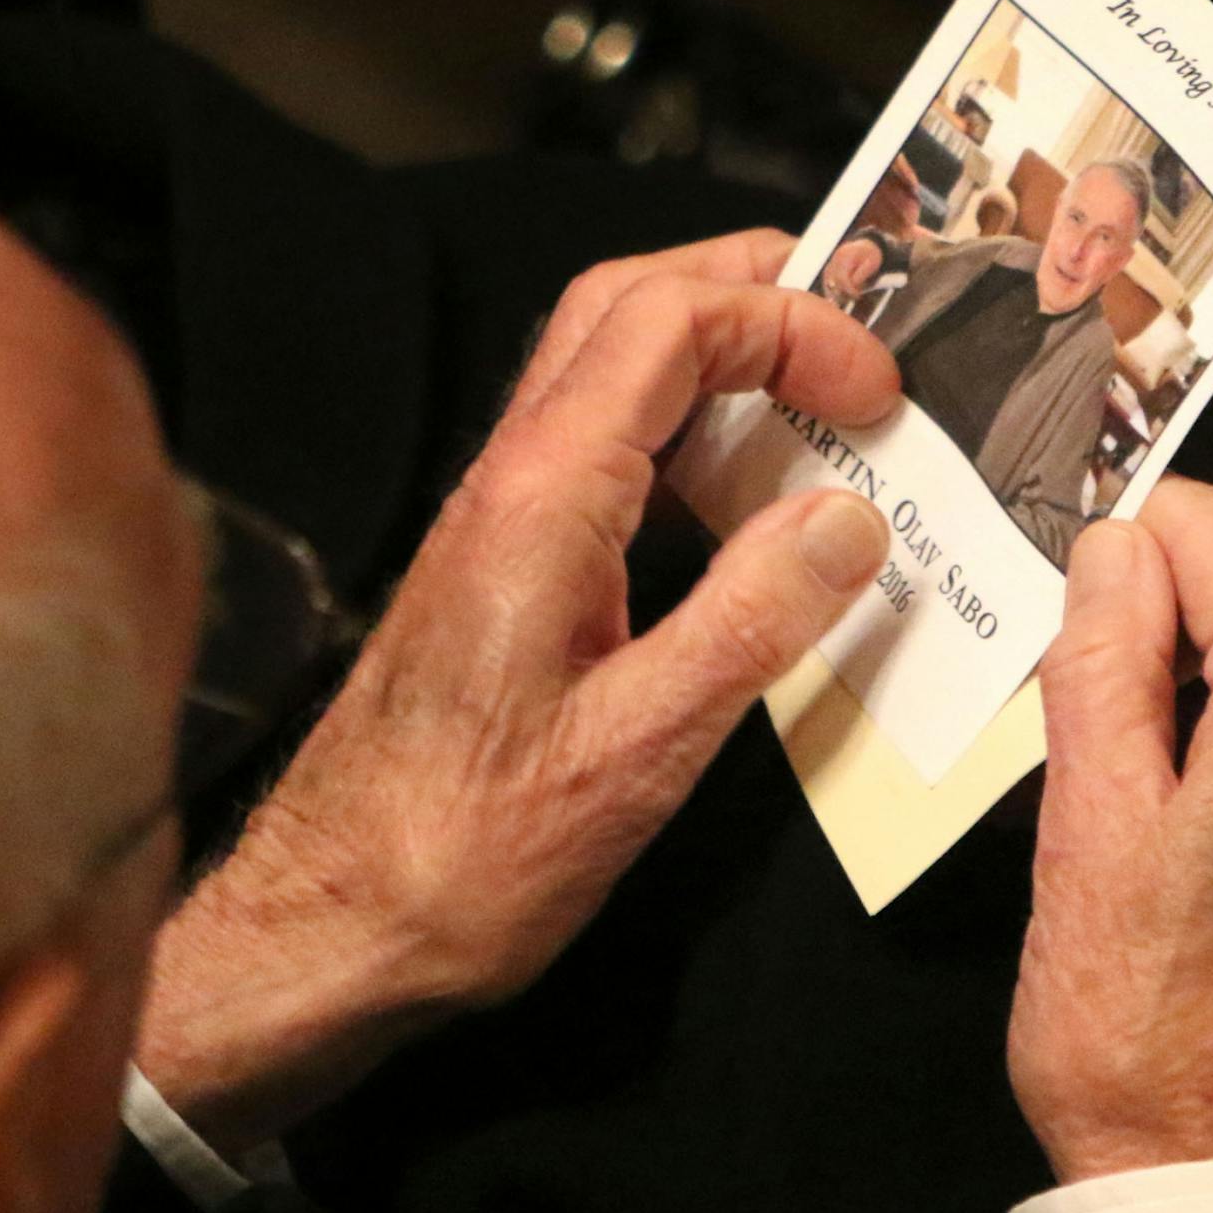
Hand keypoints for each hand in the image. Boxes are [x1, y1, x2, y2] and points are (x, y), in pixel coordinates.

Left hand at [137, 229, 898, 1149]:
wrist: (332, 924)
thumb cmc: (465, 854)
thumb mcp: (638, 750)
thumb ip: (752, 621)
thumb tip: (850, 520)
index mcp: (544, 499)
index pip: (670, 322)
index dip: (792, 325)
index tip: (880, 396)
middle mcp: (511, 482)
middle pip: (627, 306)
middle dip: (751, 288)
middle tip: (859, 324)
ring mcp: (501, 520)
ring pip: (607, 369)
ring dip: (717, 352)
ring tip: (820, 396)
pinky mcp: (504, 567)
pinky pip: (602, 449)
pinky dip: (687, 434)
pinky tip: (744, 502)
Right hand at [1007, 480, 1212, 1183]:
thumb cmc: (1152, 1033)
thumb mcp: (1090, 818)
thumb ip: (1105, 653)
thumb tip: (1116, 547)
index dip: (1122, 553)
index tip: (1065, 611)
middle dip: (1155, 629)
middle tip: (1080, 736)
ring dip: (1190, 690)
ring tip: (1123, 800)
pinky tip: (1177, 826)